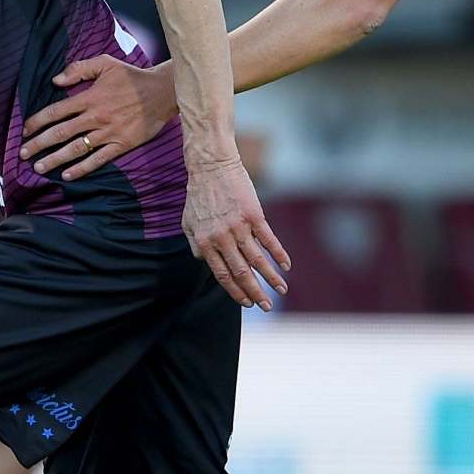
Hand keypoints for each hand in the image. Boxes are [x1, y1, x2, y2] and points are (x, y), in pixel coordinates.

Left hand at [20, 57, 177, 179]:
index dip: (37, 122)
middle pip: (60, 133)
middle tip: (23, 154)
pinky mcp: (121, 145)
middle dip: (39, 145)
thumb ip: (79, 69)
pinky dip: (82, 169)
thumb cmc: (133, 77)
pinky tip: (68, 176)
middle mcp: (95, 117)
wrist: (163, 92)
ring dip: (55, 159)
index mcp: (89, 97)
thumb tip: (55, 80)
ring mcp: (108, 133)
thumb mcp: (106, 63)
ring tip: (39, 168)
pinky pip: (98, 160)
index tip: (25, 131)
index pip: (56, 111)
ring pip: (75, 149)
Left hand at [184, 157, 288, 309]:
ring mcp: (239, 227)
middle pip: (241, 273)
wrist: (211, 167)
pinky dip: (278, 254)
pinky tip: (286, 266)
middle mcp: (222, 239)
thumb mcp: (188, 223)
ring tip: (281, 291)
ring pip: (257, 260)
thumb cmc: (198, 195)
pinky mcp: (254, 215)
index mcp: (206, 244)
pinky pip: (268, 240)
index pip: (222, 275)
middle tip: (266, 306)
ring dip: (270, 278)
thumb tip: (204, 262)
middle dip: (255, 293)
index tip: (247, 303)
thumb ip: (196, 245)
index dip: (235, 291)